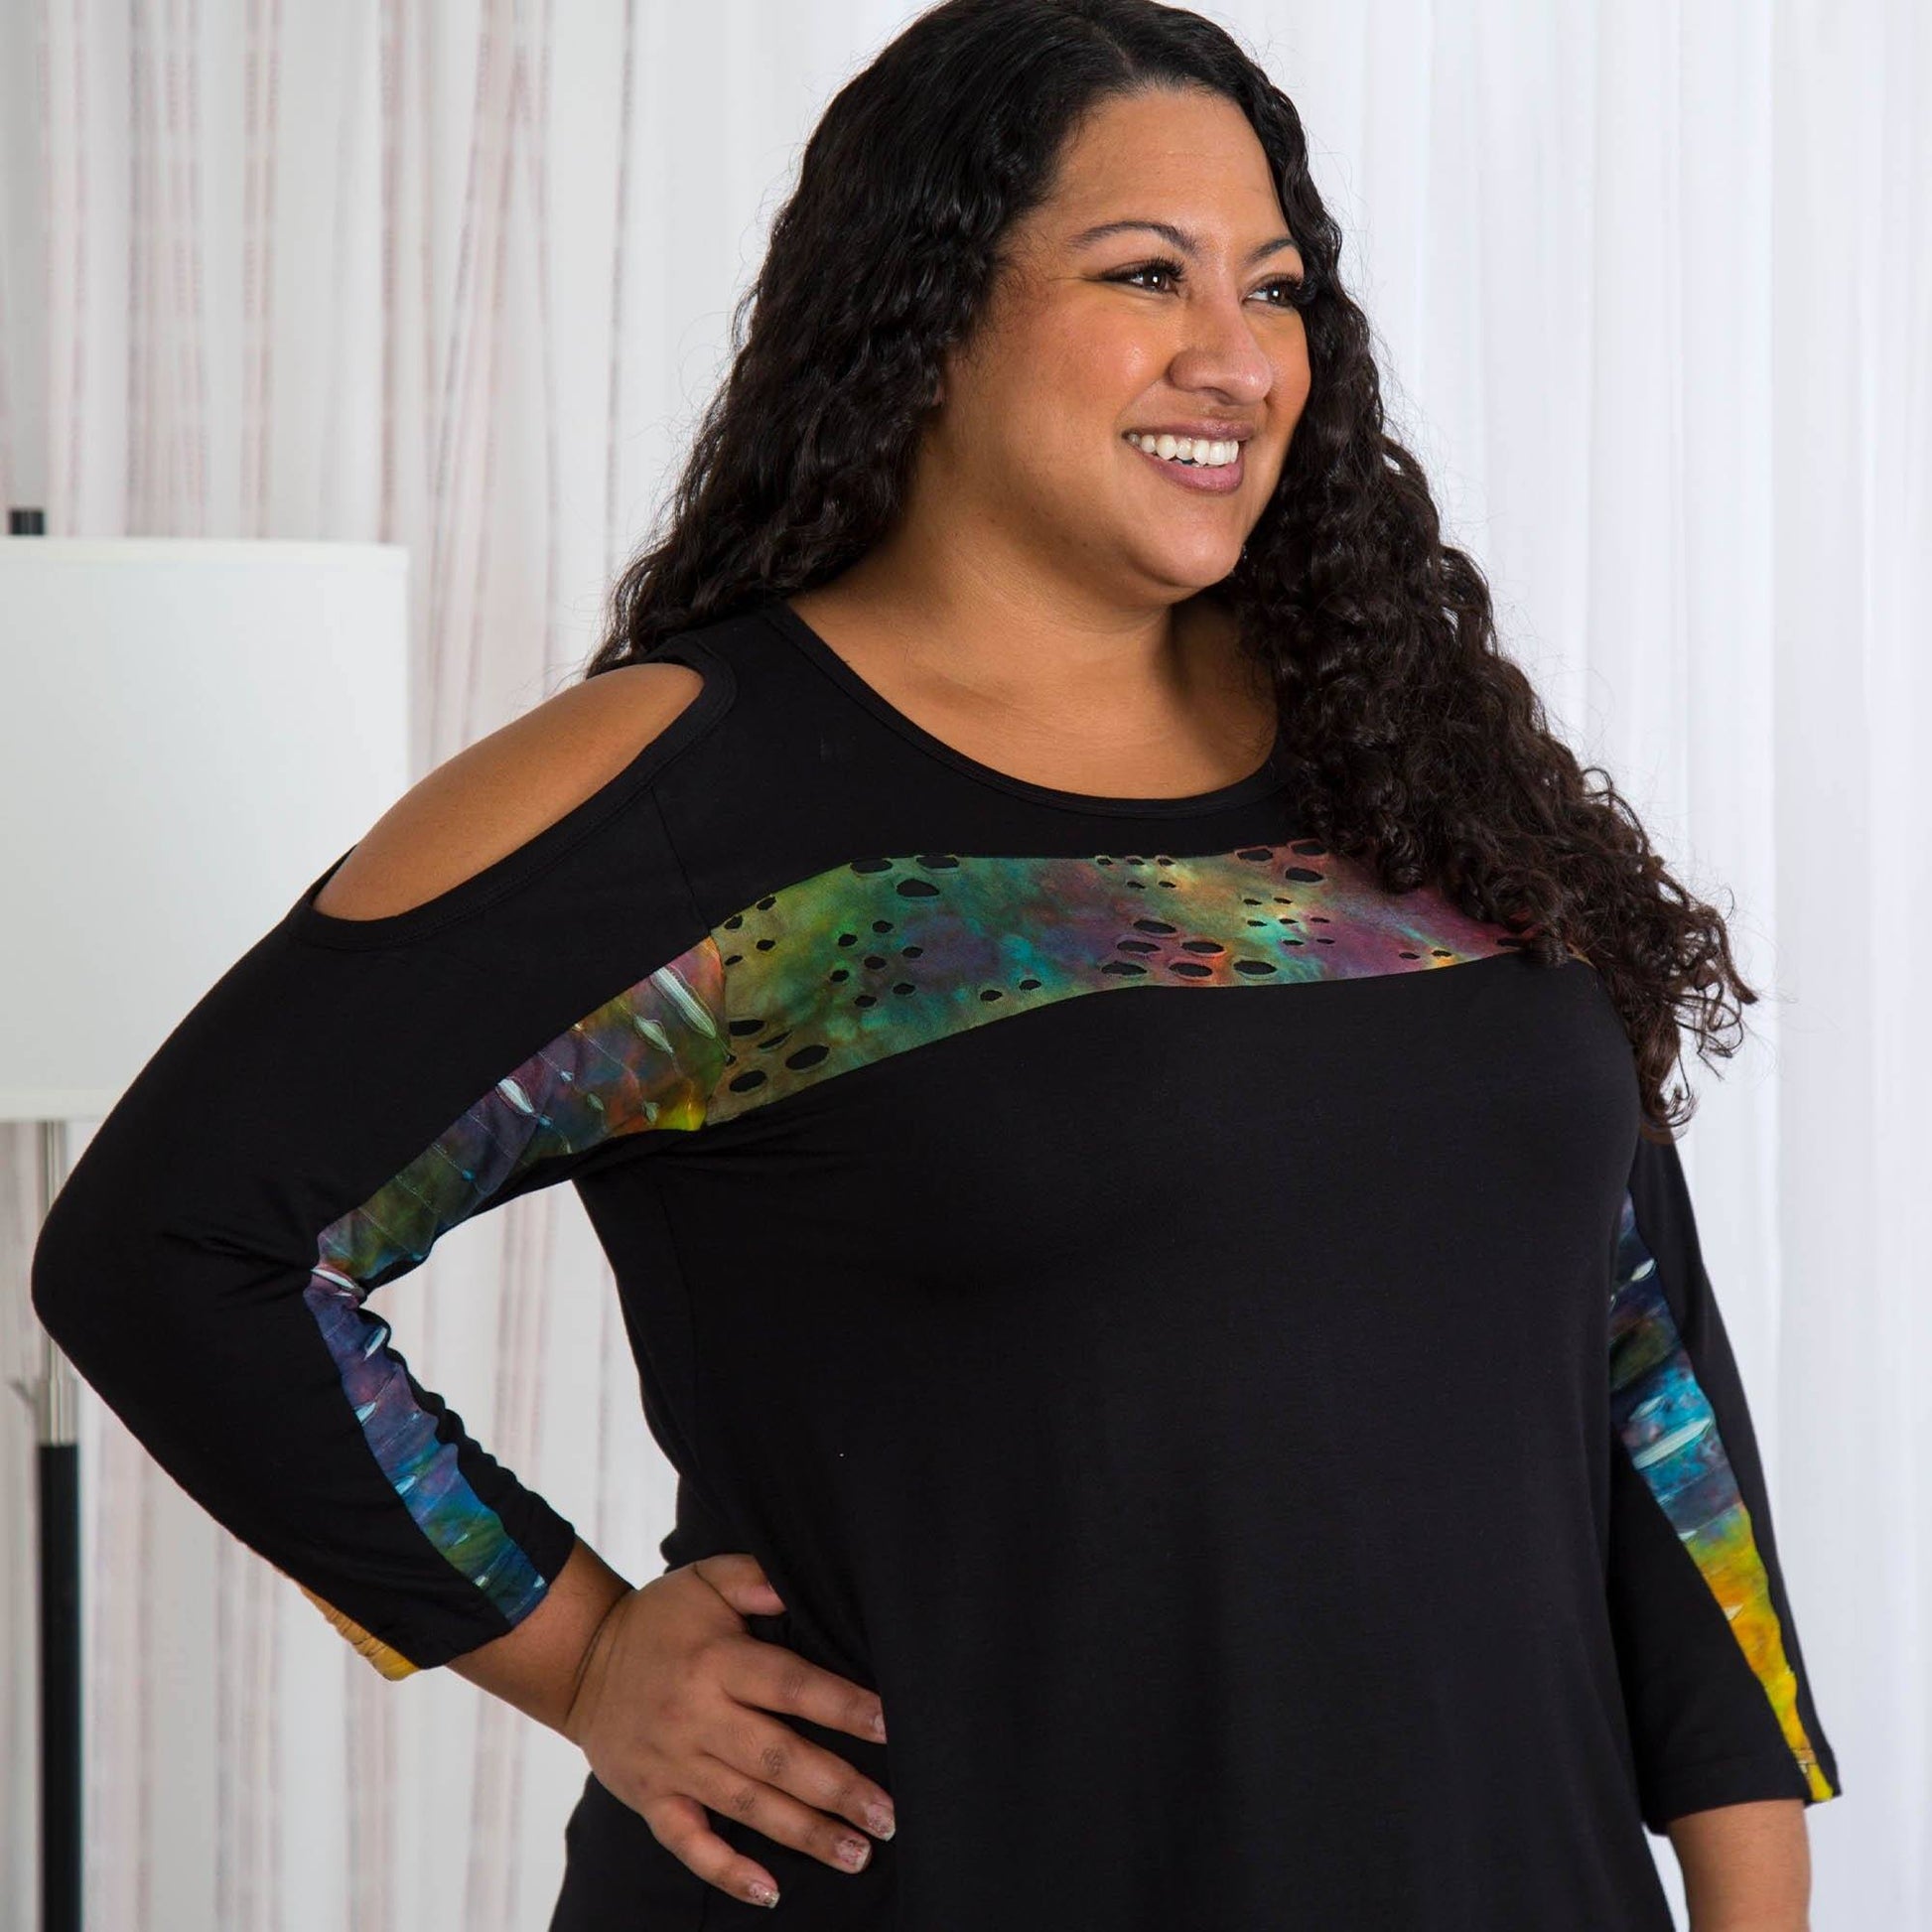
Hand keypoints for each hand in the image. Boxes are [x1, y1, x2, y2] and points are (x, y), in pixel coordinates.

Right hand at [561, 1552, 894, 1909]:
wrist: (581, 1660)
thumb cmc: (659, 1619)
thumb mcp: (705, 1580)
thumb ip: (755, 1580)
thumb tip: (799, 1590)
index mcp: (717, 1661)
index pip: (790, 1685)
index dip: (842, 1706)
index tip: (890, 1726)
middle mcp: (697, 1716)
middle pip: (777, 1758)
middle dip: (837, 1789)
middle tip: (888, 1815)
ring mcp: (673, 1764)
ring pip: (747, 1806)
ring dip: (805, 1834)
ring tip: (857, 1854)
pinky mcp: (652, 1798)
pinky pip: (688, 1843)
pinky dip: (726, 1871)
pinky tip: (769, 1891)